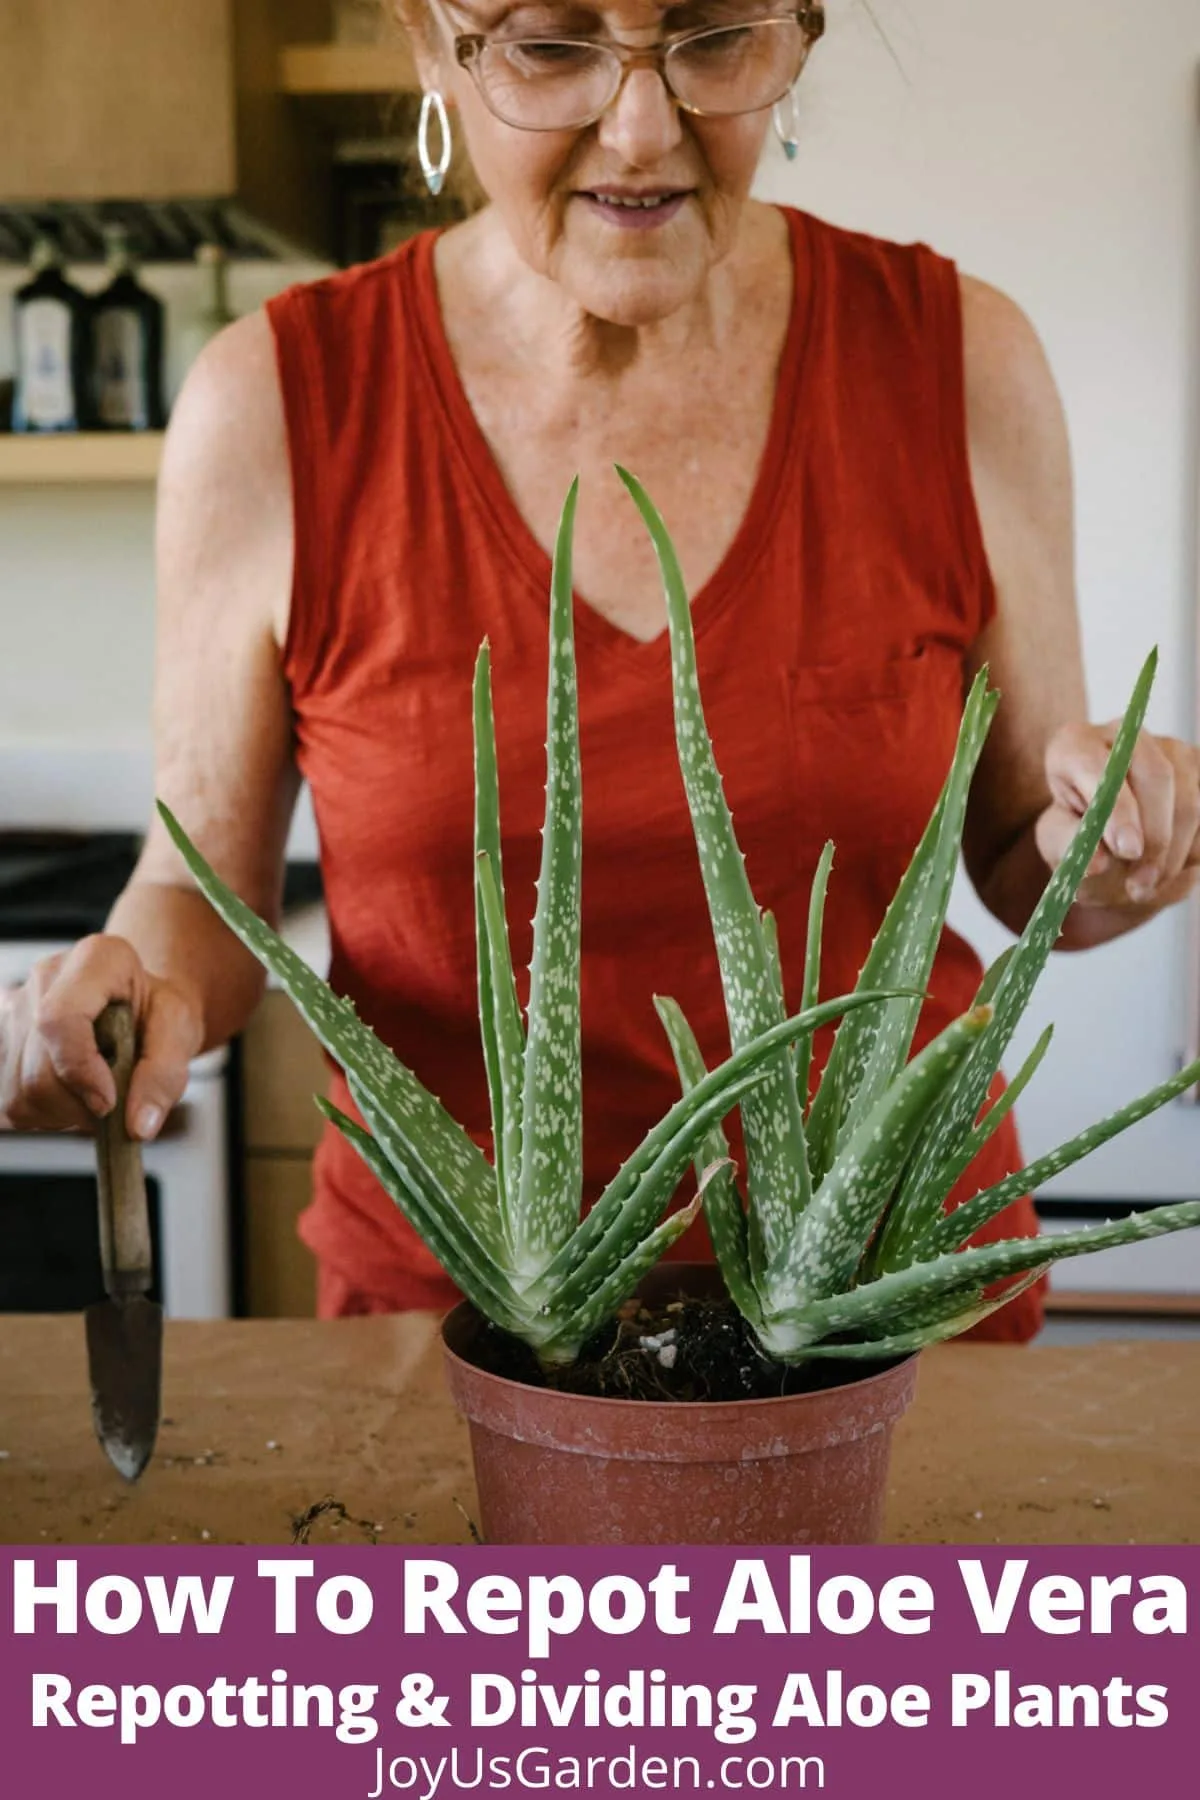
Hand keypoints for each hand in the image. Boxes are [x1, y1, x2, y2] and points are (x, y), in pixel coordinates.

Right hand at [0, 935, 202, 1137]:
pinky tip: (73, 1092)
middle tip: (115, 1099)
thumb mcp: (180, 1033)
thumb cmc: (157, 1012)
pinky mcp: (2, 1040)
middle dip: (80, 1103)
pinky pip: (13, 1098)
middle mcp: (46, 978)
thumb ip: (164, 1075)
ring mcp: (16, 1008)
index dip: (79, 1069)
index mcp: (96, 960)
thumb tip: (139, 1124)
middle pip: (40, 1067)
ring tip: (96, 1091)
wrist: (138, 1007)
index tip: (107, 1102)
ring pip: (22, 1089)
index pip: (60, 1019)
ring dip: (64, 1111)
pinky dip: (47, 1112)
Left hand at [1035, 721, 1199, 910]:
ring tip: (1144, 887)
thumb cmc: (1078, 837)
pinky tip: (1163, 869)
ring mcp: (1170, 750)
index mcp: (1076, 744)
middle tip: (1139, 884)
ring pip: (1190, 799)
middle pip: (1157, 776)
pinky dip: (1191, 851)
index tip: (1127, 851)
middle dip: (1154, 837)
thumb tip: (1096, 862)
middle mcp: (1125, 736)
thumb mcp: (1057, 843)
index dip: (1118, 810)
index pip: (1101, 766)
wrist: (1109, 846)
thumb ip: (1069, 846)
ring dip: (1173, 853)